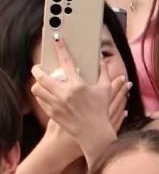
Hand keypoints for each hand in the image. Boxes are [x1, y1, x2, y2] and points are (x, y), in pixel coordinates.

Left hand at [31, 35, 129, 161]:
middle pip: (41, 76)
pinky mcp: (52, 113)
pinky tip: (46, 95)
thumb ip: (105, 73)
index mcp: (78, 86)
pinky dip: (42, 96)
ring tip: (42, 84)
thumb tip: (102, 61)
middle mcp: (65, 94)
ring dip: (38, 84)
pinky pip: (40, 100)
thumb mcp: (105, 91)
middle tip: (38, 68)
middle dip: (37, 69)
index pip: (66, 61)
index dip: (61, 47)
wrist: (94, 134)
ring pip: (37, 88)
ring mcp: (57, 104)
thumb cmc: (100, 112)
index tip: (56, 39)